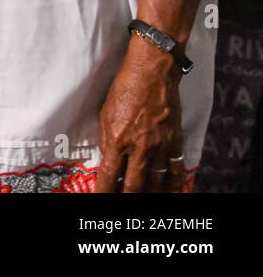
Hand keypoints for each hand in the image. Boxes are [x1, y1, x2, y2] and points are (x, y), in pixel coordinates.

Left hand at [95, 40, 186, 192]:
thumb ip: (108, 139)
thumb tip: (109, 159)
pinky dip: (174, 186)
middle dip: (127, 197)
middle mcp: (140, 147)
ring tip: (146, 201)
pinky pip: (175, 171)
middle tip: (122, 203)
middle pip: (134, 185)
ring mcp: (160, 147)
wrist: (152, 73)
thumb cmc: (125, 89)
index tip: (100, 198)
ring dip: (151, 195)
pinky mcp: (175, 142)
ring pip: (157, 183)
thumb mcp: (106, 113)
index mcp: (118, 139)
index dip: (104, 190)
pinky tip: (172, 193)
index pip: (109, 173)